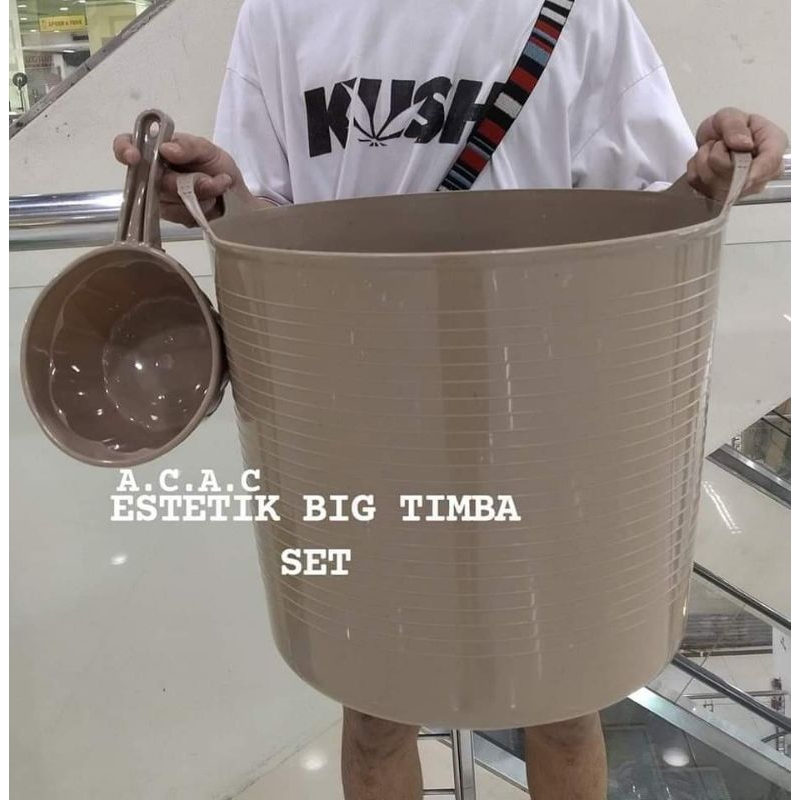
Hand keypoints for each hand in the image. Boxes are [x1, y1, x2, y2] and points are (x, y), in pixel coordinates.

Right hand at [112, 131, 263, 226]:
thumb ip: (188, 146)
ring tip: (217, 188)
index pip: (127, 144)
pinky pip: (182, 215)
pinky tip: (213, 203)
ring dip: (199, 195)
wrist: (237, 196)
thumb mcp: (208, 149)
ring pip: (170, 200)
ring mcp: (161, 198)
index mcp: (157, 150)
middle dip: (184, 182)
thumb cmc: (218, 167)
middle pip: (152, 180)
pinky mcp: (174, 217)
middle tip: (210, 179)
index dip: (124, 150)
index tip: (134, 158)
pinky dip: (202, 208)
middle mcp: (153, 175)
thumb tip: (165, 149)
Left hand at [687, 108, 787, 199]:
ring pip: (712, 180)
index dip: (758, 171)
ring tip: (713, 150)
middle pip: (735, 175)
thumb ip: (735, 126)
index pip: (771, 163)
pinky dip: (695, 168)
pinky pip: (698, 183)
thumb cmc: (729, 127)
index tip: (747, 176)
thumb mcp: (731, 115)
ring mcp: (739, 189)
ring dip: (704, 159)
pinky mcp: (718, 196)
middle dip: (718, 153)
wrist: (714, 138)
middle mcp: (760, 174)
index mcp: (773, 147)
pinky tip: (705, 161)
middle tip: (721, 142)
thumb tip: (743, 144)